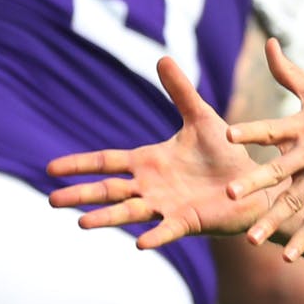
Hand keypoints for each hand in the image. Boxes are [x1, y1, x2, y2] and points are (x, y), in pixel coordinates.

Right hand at [47, 57, 273, 248]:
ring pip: (130, 212)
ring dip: (107, 217)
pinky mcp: (187, 221)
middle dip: (81, 194)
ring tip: (82, 223)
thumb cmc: (224, 152)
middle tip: (52, 200)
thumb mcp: (201, 117)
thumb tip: (163, 58)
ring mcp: (166, 206)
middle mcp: (151, 186)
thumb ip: (181, 91)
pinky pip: (168, 230)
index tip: (50, 168)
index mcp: (148, 162)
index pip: (106, 162)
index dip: (79, 164)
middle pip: (108, 190)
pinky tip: (139, 244)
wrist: (252, 182)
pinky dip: (155, 236)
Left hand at [223, 38, 303, 259]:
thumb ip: (287, 71)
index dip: (250, 131)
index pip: (272, 129)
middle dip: (256, 182)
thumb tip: (268, 42)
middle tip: (230, 194)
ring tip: (250, 238)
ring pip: (296, 202)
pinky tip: (287, 257)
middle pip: (279, 170)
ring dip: (273, 220)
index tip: (227, 135)